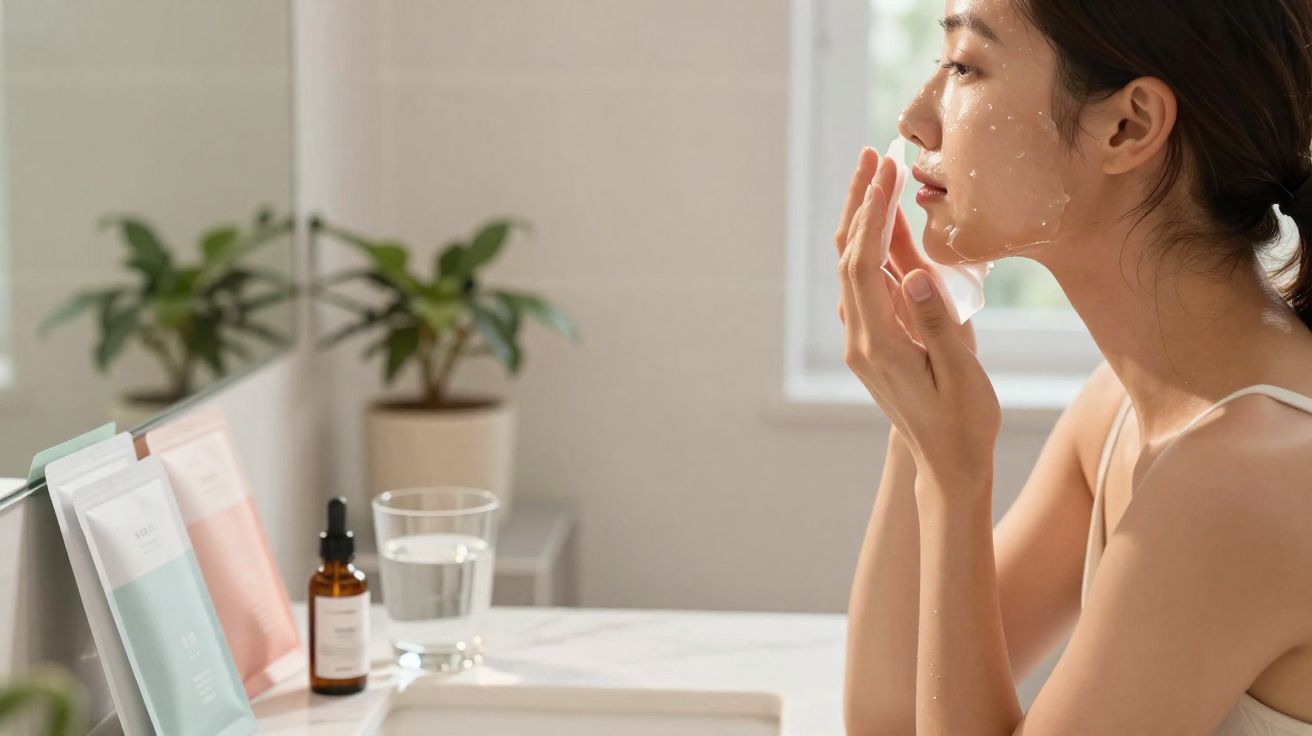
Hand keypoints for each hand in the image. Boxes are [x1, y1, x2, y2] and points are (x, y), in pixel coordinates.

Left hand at [833, 147, 999, 486]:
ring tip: (878, 172)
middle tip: (875, 155)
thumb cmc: (962, 421)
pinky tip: (888, 220)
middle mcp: (860, 337)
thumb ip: (937, 322)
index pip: (863, 264)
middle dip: (860, 202)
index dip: (872, 212)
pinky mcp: (875, 338)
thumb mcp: (959, 372)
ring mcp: (864, 338)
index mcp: (876, 344)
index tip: (888, 169)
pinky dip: (875, 245)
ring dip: (863, 219)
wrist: (947, 462)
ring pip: (854, 267)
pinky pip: (868, 283)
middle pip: (848, 257)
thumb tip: (913, 272)